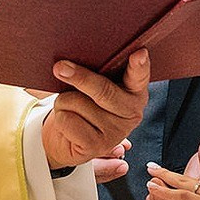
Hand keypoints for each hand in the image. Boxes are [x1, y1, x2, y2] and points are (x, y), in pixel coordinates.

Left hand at [43, 51, 150, 172]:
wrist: (69, 138)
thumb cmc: (83, 103)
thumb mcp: (92, 85)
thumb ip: (92, 73)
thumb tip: (65, 65)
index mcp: (135, 91)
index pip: (139, 75)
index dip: (139, 64)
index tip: (139, 53)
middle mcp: (131, 112)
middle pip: (103, 90)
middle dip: (79, 77)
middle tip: (60, 67)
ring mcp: (116, 131)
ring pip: (77, 102)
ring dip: (64, 102)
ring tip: (70, 108)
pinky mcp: (97, 146)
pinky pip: (68, 120)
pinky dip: (60, 118)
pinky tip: (68, 125)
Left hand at [146, 163, 199, 199]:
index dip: (190, 179)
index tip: (180, 177)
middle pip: (190, 177)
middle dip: (170, 174)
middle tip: (154, 168)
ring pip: (182, 184)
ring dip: (163, 179)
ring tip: (149, 174)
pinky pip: (182, 196)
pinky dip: (165, 192)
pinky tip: (153, 189)